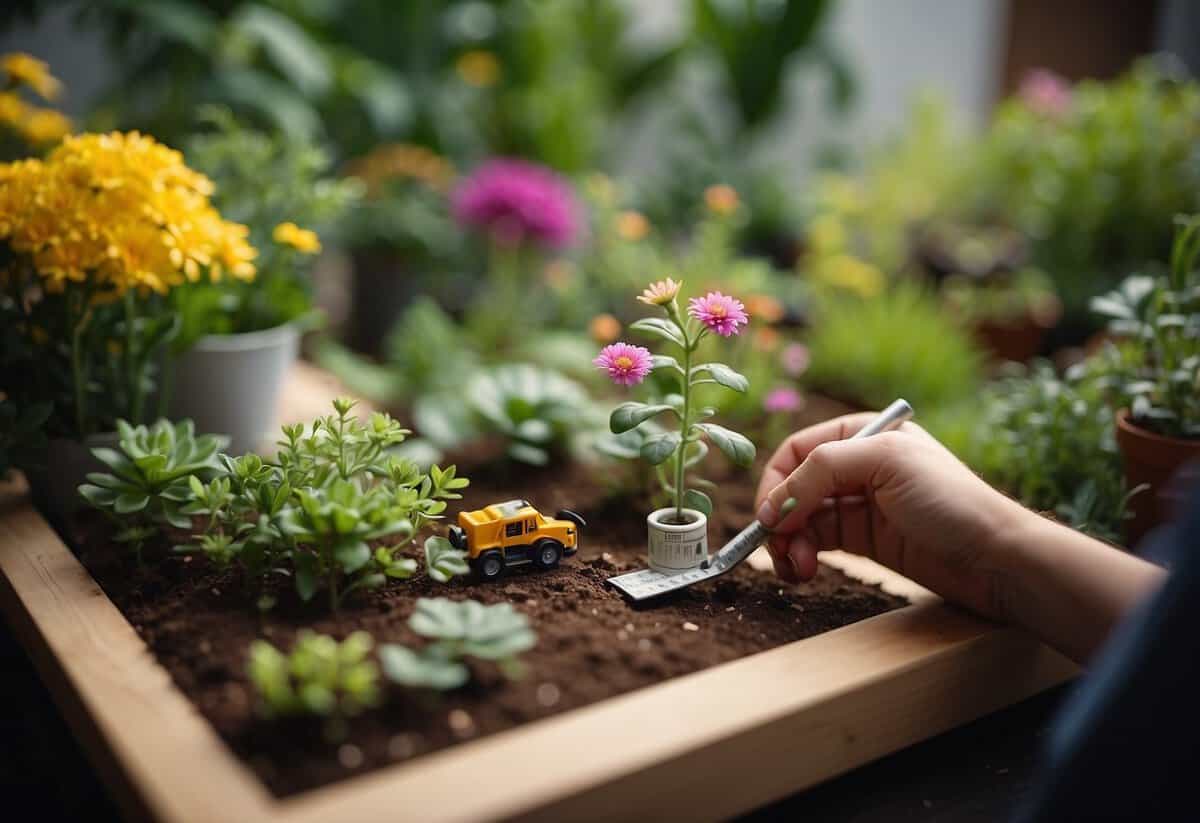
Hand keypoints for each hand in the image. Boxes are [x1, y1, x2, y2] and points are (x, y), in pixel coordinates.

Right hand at [754, 413, 1033, 621]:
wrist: (996, 558)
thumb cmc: (951, 500)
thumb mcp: (885, 462)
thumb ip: (822, 471)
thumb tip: (772, 506)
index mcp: (863, 434)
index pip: (797, 452)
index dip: (777, 484)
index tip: (770, 519)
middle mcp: (858, 466)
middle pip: (794, 487)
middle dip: (781, 519)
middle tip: (781, 551)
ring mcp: (860, 504)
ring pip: (801, 519)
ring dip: (789, 543)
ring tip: (798, 569)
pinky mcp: (865, 539)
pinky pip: (817, 542)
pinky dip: (802, 555)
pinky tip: (804, 570)